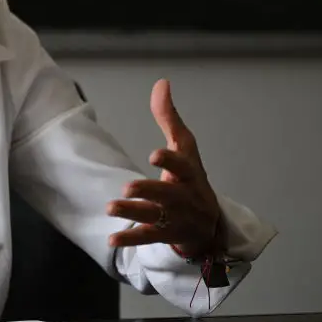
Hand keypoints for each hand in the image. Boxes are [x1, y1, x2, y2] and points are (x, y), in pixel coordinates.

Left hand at [107, 79, 220, 257]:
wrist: (210, 227)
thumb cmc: (191, 180)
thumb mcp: (185, 149)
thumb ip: (169, 118)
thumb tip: (161, 82)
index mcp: (190, 174)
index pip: (183, 165)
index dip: (170, 161)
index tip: (155, 155)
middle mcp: (186, 197)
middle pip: (168, 195)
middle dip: (149, 191)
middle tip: (127, 187)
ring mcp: (177, 219)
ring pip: (156, 217)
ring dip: (133, 212)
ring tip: (111, 207)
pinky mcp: (166, 235)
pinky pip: (148, 238)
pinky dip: (130, 239)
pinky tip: (112, 238)